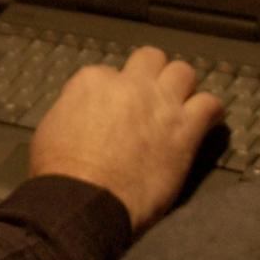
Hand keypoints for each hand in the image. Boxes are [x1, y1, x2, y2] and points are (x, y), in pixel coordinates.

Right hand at [28, 46, 225, 232]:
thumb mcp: (49, 130)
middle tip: (150, 97)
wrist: (84, 201)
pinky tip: (205, 122)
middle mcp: (130, 84)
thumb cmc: (61, 174)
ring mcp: (160, 104)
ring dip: (181, 87)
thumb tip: (81, 114)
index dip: (113, 93)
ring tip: (180, 106)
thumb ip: (71, 111)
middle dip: (151, 74)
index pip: (109, 73)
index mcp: (92, 82)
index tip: (114, 111)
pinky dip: (209, 111)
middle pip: (150, 59)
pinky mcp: (184, 129)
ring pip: (183, 71)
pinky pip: (210, 104)